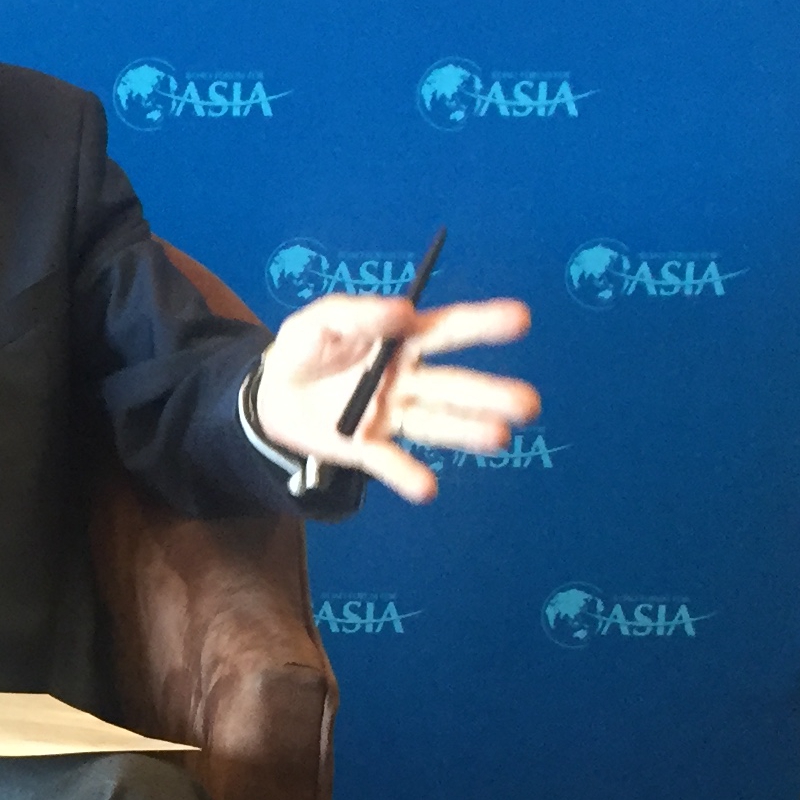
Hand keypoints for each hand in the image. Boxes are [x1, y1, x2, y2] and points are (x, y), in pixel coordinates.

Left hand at [252, 294, 538, 503]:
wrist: (270, 392)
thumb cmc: (307, 346)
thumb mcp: (322, 319)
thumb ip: (360, 314)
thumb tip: (404, 311)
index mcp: (400, 340)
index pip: (448, 329)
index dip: (485, 323)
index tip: (521, 319)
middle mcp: (406, 379)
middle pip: (453, 385)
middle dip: (490, 394)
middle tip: (529, 404)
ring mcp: (389, 415)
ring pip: (434, 422)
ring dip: (466, 430)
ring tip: (500, 437)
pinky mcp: (365, 447)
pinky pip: (388, 461)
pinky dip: (405, 475)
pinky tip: (426, 488)